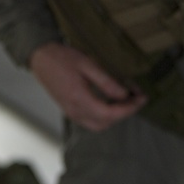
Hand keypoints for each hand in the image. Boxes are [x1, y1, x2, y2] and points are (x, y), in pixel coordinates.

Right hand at [29, 42, 145, 131]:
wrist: (41, 58)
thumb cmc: (63, 58)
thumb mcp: (88, 65)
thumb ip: (106, 82)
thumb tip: (124, 95)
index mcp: (79, 99)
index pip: (110, 114)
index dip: (129, 109)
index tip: (142, 99)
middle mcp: (75, 111)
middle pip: (105, 123)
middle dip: (124, 113)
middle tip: (136, 98)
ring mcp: (71, 113)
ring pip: (98, 125)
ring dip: (114, 116)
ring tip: (126, 99)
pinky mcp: (70, 110)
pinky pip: (90, 120)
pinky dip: (104, 115)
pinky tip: (111, 101)